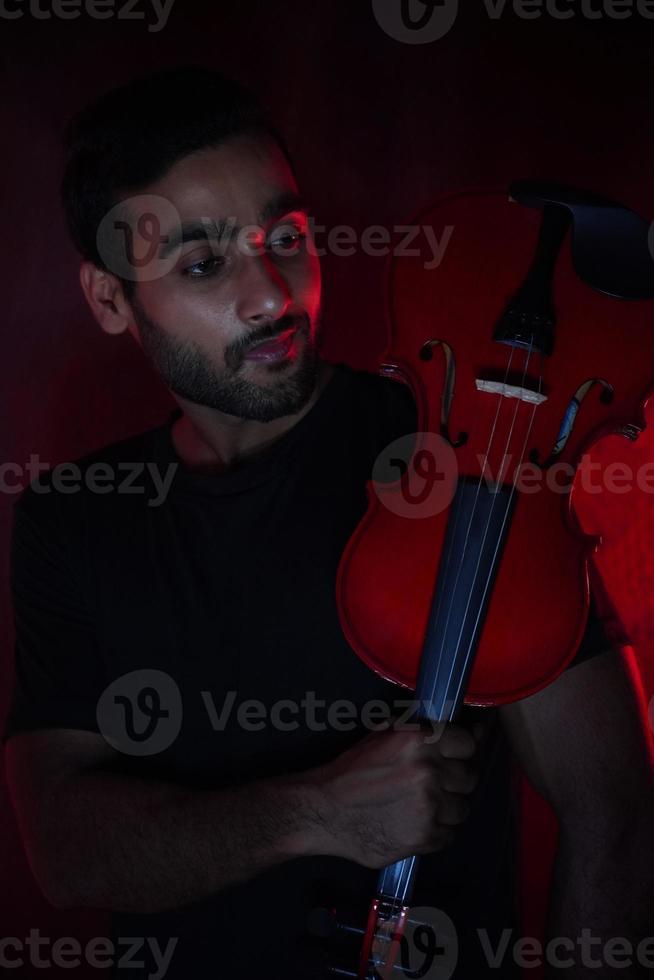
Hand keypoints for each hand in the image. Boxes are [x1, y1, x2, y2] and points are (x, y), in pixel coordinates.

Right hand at [304, 723, 481, 867]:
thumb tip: (465, 730)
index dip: (463, 751)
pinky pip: (449, 834)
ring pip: (463, 808)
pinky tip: (417, 823)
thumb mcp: (384, 735)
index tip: (457, 756)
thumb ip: (422, 731)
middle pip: (470, 777)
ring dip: (448, 807)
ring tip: (425, 805)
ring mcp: (429, 806)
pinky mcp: (425, 837)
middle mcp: (429, 771)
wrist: (325, 810)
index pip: (468, 744)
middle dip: (456, 780)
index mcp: (420, 740)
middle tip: (437, 782)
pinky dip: (437, 831)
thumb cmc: (352, 771)